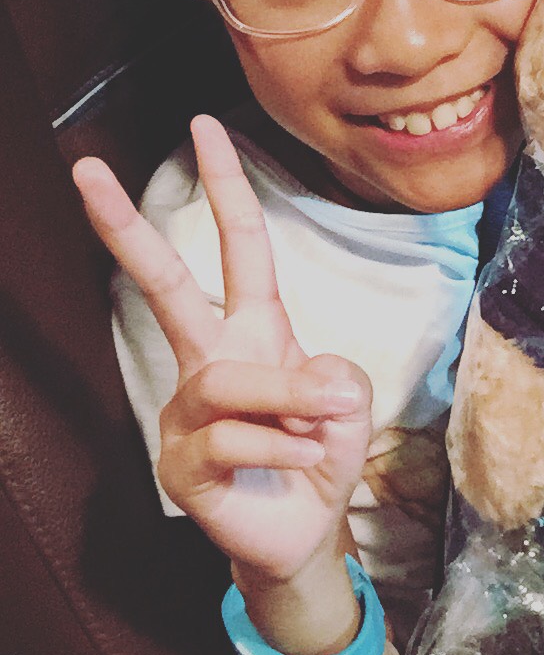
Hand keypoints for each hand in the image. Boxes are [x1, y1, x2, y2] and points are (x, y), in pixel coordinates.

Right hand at [73, 116, 372, 582]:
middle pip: (164, 287)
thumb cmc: (321, 449)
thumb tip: (310, 382)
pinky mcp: (180, 464)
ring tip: (325, 423)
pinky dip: (285, 447)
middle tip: (84, 169)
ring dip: (288, 398)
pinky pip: (235, 439)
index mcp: (255, 329)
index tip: (206, 125)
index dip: (227, 187)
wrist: (306, 529)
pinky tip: (301, 459)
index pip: (239, 246)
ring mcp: (186, 411)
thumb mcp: (347, 401)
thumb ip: (334, 377)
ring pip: (226, 379)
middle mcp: (212, 359)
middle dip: (127, 228)